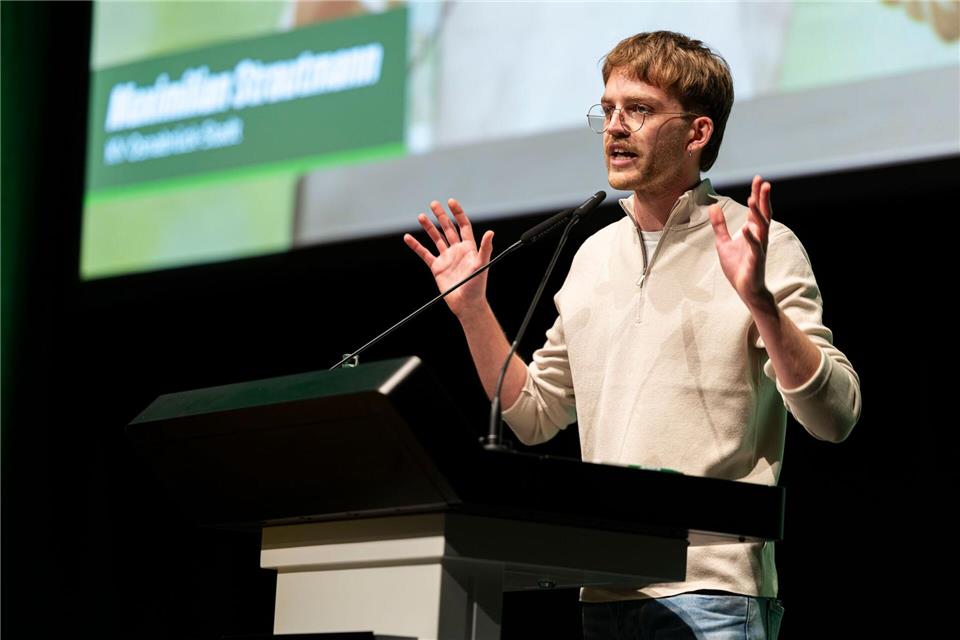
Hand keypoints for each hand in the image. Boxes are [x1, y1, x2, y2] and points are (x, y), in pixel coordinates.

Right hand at [404, 198, 494, 318]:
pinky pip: (425, 254)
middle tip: (433, 203)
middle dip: (441, 216)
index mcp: (469, 248)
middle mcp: (457, 250)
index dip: (458, 213)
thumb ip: (485, 248)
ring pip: (436, 238)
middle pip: (448, 228)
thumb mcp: (482, 265)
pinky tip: (408, 237)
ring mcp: (446, 258)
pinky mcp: (437, 267)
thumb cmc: (477, 286)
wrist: (466, 303)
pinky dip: (416, 246)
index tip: (451, 202)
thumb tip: (490, 232)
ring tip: (421, 216)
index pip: (463, 225)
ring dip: (429, 227)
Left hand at [708, 175, 773, 307]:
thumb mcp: (723, 243)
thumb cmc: (738, 266)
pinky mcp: (755, 260)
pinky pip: (755, 247)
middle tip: (763, 182)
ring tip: (753, 199)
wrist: (745, 289)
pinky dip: (751, 237)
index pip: (756, 209)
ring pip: (761, 227)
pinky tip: (747, 227)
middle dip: (763, 199)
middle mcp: (759, 237)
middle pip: (763, 214)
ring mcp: (758, 248)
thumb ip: (719, 225)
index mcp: (752, 231)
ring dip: (757, 213)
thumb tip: (713, 206)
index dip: (757, 194)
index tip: (758, 179)